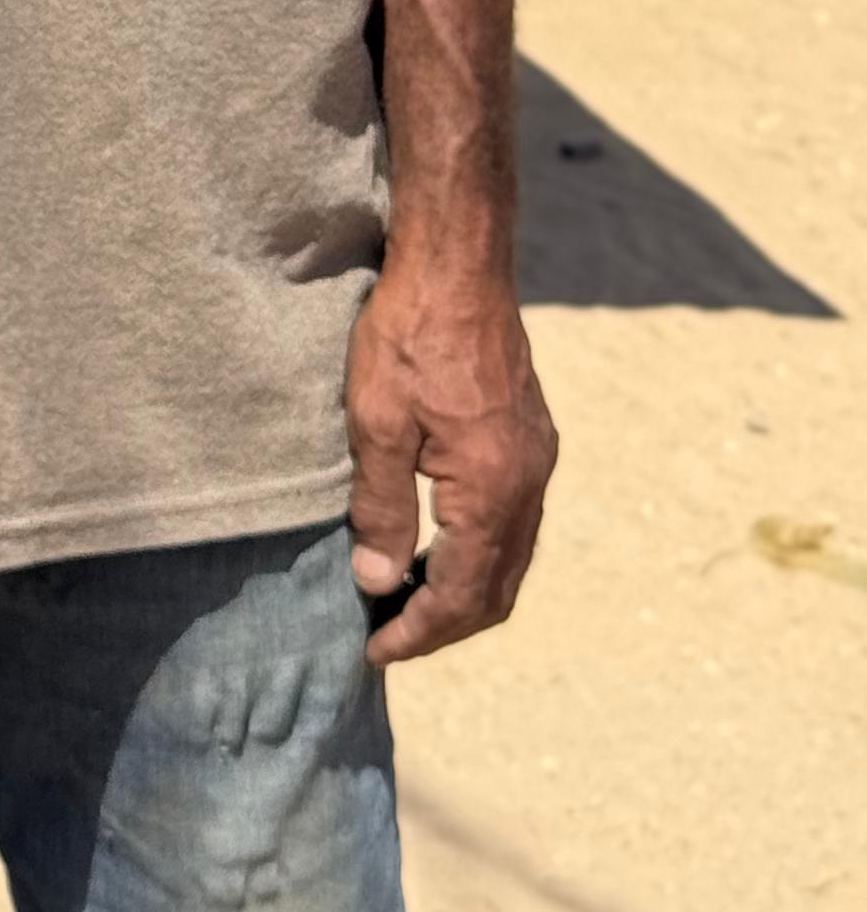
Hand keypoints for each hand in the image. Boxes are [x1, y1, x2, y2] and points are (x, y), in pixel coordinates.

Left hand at [344, 246, 555, 663]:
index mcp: (494, 490)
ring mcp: (536, 460)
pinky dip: (479, 552)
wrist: (458, 263)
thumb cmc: (408, 335)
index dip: (419, 632)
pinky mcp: (530, 437)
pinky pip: (514, 521)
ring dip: (464, 591)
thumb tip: (379, 585)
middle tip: (389, 636)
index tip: (374, 649)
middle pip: (497, 590)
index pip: (463, 595)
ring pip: (511, 558)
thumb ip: (381, 509)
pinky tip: (437, 544)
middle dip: (444, 625)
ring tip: (406, 600)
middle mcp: (529, 484)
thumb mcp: (377, 422)